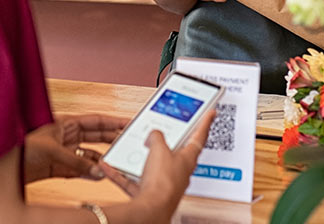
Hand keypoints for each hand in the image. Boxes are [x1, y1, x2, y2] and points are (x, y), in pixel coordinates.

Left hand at [23, 114, 126, 181]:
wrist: (3, 165)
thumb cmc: (20, 146)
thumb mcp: (52, 150)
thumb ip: (76, 161)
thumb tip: (97, 170)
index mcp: (65, 124)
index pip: (96, 120)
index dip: (113, 121)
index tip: (128, 122)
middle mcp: (66, 137)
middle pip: (96, 137)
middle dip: (112, 139)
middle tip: (128, 143)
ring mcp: (64, 153)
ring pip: (90, 155)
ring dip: (101, 160)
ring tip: (113, 165)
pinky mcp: (59, 168)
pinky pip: (81, 170)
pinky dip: (91, 173)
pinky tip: (99, 175)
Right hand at [97, 108, 215, 206]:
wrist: (151, 209)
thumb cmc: (163, 182)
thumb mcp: (159, 148)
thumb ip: (156, 137)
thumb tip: (154, 134)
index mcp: (188, 158)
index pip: (200, 136)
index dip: (205, 122)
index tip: (210, 113)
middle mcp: (179, 171)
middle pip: (174, 152)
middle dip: (164, 142)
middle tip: (160, 131)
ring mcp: (164, 183)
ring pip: (151, 166)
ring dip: (139, 158)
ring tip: (130, 149)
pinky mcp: (149, 193)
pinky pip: (134, 180)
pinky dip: (122, 173)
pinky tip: (112, 166)